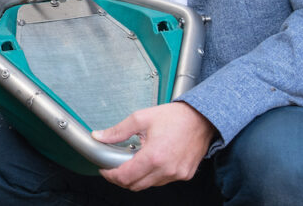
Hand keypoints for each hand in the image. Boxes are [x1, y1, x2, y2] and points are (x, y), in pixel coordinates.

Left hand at [92, 102, 215, 190]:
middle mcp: (166, 169)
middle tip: (114, 167)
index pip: (125, 177)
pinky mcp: (184, 175)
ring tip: (134, 160)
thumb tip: (100, 136)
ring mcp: (177, 174)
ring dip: (137, 177)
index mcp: (154, 156)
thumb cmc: (176, 117)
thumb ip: (118, 130)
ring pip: (148, 185)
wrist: (202, 118)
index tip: (105, 169)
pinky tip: (150, 162)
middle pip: (135, 186)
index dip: (110, 175)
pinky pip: (162, 181)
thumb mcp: (141, 118)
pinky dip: (152, 175)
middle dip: (120, 179)